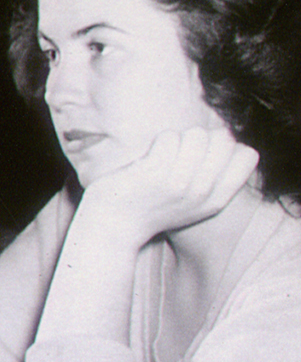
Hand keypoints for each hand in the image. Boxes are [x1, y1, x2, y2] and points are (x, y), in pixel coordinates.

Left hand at [79, 127, 259, 245]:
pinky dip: (159, 141)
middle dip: (202, 137)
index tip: (205, 154)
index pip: (248, 156)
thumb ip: (213, 179)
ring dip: (177, 138)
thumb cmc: (150, 207)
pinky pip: (169, 138)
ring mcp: (180, 183)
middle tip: (179, 153)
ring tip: (163, 157)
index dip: (228, 145)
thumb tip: (227, 139)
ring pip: (196, 134)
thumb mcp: (192, 203)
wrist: (113, 227)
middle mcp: (203, 192)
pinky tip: (149, 159)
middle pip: (224, 139)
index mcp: (216, 200)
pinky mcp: (156, 174)